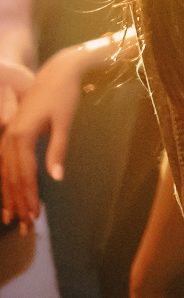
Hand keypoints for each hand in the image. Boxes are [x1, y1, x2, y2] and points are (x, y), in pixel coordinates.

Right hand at [0, 45, 90, 226]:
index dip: (28, 197)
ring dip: (9, 195)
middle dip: (17, 203)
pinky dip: (6, 180)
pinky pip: (4, 162)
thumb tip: (57, 178)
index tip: (34, 216)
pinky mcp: (11, 131)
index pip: (24, 175)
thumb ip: (58, 150)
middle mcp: (10, 136)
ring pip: (4, 171)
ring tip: (13, 218)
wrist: (57, 71)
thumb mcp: (64, 122)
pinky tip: (8, 193)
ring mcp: (8, 133)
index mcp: (22, 135)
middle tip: (24, 226)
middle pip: (11, 177)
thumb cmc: (63, 95)